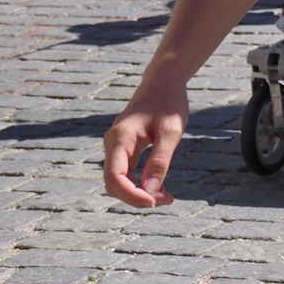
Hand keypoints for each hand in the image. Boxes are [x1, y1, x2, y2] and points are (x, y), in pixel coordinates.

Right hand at [102, 78, 188, 207]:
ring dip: (139, 192)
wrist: (163, 82)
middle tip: (167, 200)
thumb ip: (160, 160)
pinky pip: (126, 173)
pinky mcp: (124, 149)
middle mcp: (113, 144)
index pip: (114, 176)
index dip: (131, 194)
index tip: (154, 202)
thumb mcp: (171, 130)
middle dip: (136, 196)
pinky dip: (141, 183)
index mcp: (120, 138)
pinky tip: (160, 188)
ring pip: (119, 180)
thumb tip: (151, 190)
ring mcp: (117, 147)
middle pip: (114, 183)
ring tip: (167, 196)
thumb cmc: (168, 102)